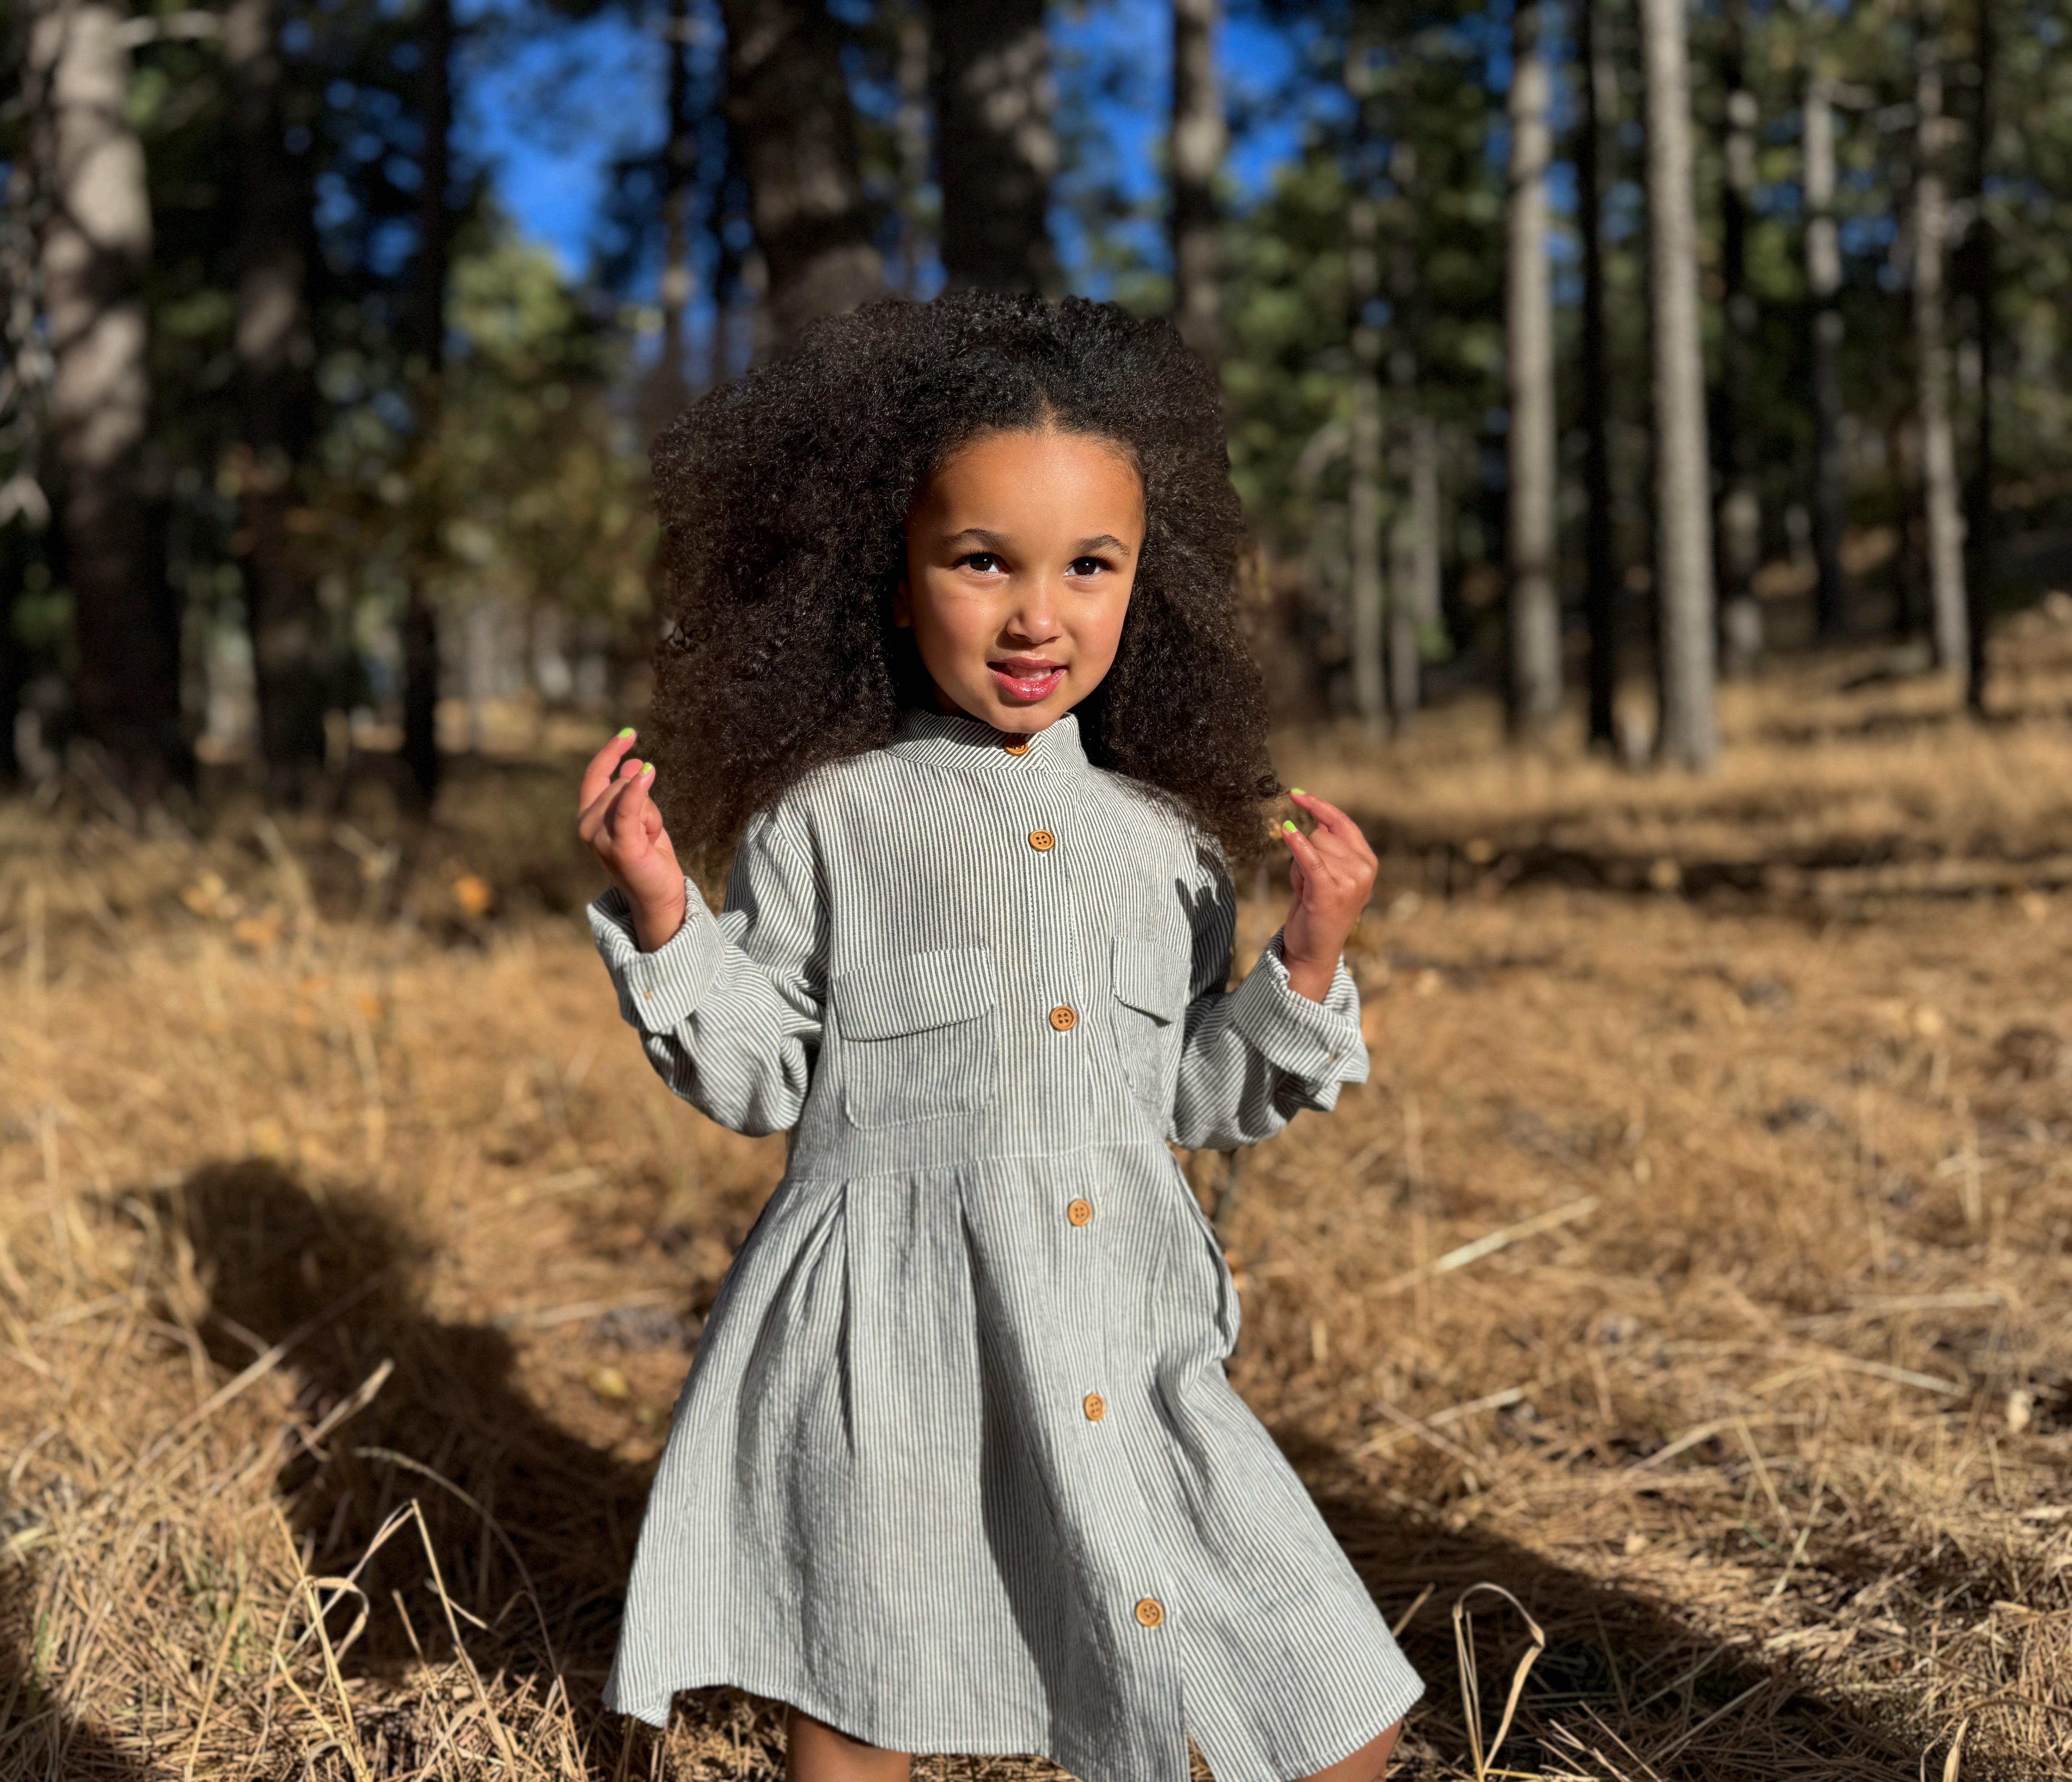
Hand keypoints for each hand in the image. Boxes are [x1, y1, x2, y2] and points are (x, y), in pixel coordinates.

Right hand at [577, 729, 688, 951]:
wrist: (658, 895)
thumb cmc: (649, 857)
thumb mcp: (641, 817)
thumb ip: (633, 793)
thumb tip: (635, 763)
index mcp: (589, 817)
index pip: (594, 775)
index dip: (610, 752)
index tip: (630, 734)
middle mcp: (587, 827)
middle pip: (619, 784)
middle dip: (644, 800)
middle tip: (649, 831)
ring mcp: (600, 838)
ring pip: (630, 795)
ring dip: (651, 814)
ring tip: (649, 839)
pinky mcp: (621, 846)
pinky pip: (629, 808)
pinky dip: (636, 791)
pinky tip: (647, 773)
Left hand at [1277, 790, 1377, 1001]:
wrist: (1314, 951)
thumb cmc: (1317, 910)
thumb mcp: (1326, 873)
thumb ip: (1326, 846)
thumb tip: (1315, 814)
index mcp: (1367, 861)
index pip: (1342, 822)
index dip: (1319, 806)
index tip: (1296, 793)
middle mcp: (1364, 869)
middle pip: (1322, 834)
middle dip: (1306, 851)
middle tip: (1308, 882)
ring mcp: (1350, 880)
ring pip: (1312, 845)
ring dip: (1299, 865)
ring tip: (1306, 890)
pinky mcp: (1330, 890)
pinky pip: (1309, 857)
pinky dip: (1297, 843)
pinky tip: (1286, 832)